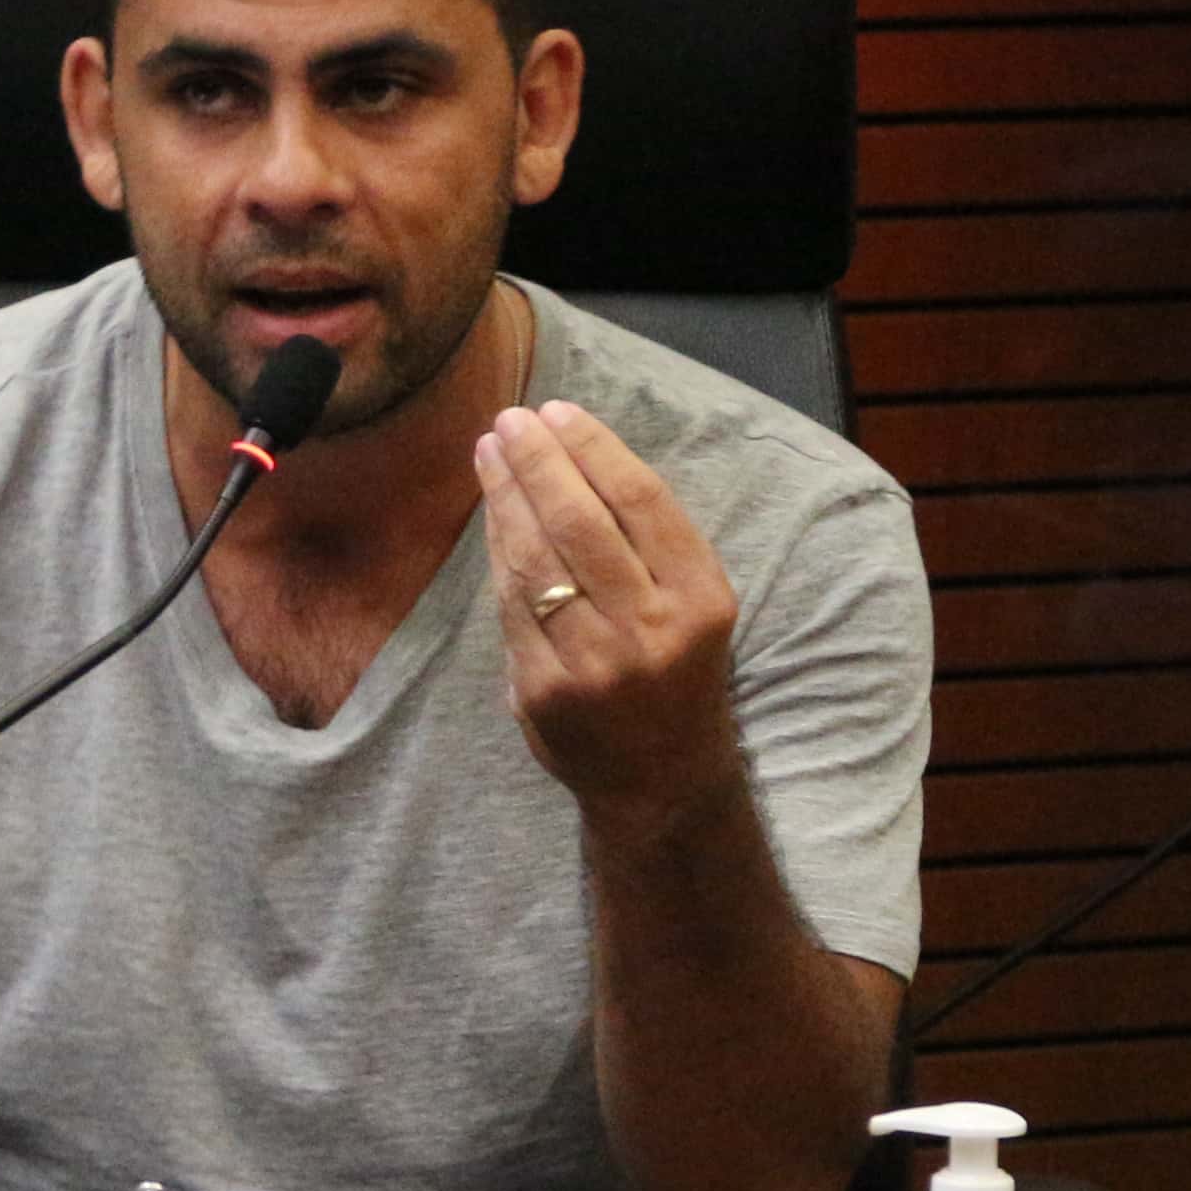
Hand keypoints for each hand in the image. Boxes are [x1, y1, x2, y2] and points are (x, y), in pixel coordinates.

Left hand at [477, 399, 742, 813]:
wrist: (660, 779)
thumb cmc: (676, 672)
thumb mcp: (694, 607)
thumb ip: (649, 545)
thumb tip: (573, 458)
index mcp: (701, 598)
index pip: (641, 500)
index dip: (593, 447)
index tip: (558, 411)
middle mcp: (651, 627)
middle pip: (582, 520)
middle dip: (539, 461)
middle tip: (509, 419)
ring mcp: (593, 662)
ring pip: (537, 558)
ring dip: (507, 496)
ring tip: (490, 452)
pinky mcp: (542, 690)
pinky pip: (510, 604)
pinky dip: (497, 551)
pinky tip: (491, 514)